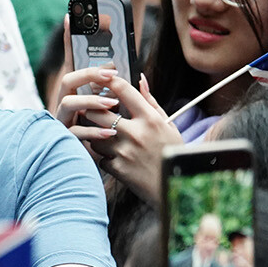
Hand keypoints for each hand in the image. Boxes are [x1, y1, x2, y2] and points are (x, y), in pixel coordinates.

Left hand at [57, 71, 176, 205]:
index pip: (124, 91)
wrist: (174, 186)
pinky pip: (99, 157)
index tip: (102, 81)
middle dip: (92, 110)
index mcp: (150, 119)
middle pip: (98, 112)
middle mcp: (136, 133)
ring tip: (106, 138)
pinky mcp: (118, 169)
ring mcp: (125, 152)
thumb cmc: (171, 152)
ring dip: (96, 135)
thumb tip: (140, 80)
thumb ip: (150, 102)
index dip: (109, 82)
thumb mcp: (168, 125)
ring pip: (94, 135)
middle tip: (93, 111)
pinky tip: (113, 157)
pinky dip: (103, 156)